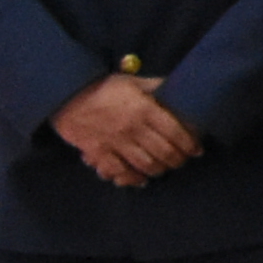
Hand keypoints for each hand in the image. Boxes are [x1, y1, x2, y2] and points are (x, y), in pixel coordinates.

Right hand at [50, 71, 198, 188]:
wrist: (66, 95)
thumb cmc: (103, 87)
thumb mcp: (134, 82)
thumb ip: (157, 87)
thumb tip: (180, 89)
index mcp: (145, 109)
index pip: (176, 132)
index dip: (190, 144)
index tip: (197, 150)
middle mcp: (133, 128)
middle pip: (164, 152)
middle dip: (178, 160)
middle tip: (183, 160)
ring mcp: (115, 142)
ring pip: (146, 165)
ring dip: (159, 170)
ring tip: (165, 168)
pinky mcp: (99, 152)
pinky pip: (119, 171)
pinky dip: (132, 179)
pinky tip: (141, 180)